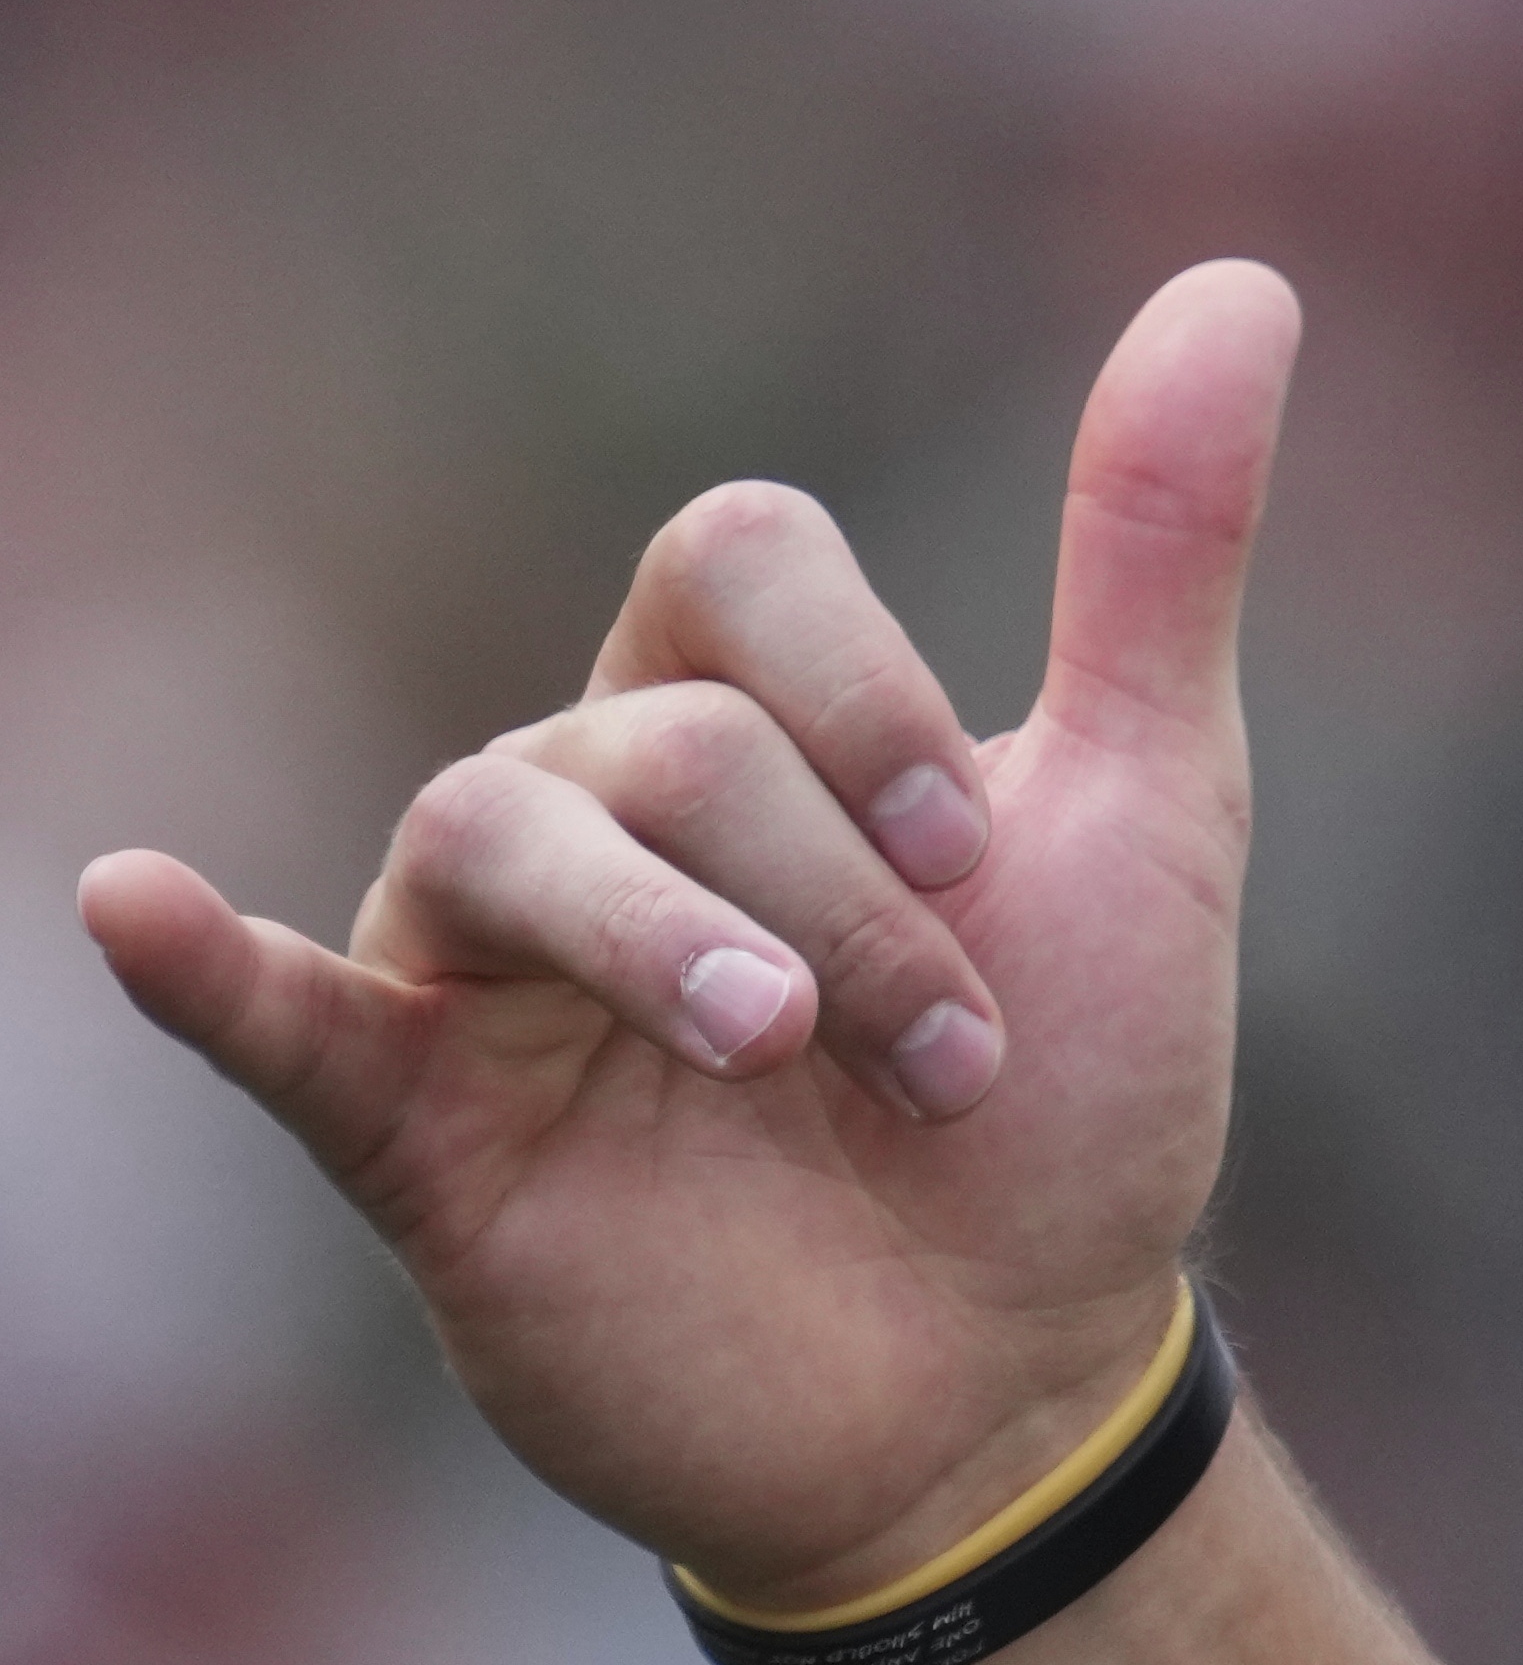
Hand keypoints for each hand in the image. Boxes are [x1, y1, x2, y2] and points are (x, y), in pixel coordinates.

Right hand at [79, 260, 1300, 1614]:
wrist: (1018, 1380)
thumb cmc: (1068, 1095)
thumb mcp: (1144, 807)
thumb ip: (1157, 553)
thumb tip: (1242, 283)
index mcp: (750, 728)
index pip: (730, 555)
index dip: (864, 682)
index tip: (983, 850)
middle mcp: (597, 820)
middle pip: (653, 729)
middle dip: (836, 888)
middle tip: (939, 1052)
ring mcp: (491, 976)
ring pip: (493, 826)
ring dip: (664, 937)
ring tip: (778, 1055)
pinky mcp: (423, 1138)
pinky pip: (276, 1023)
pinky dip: (205, 964)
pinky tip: (138, 903)